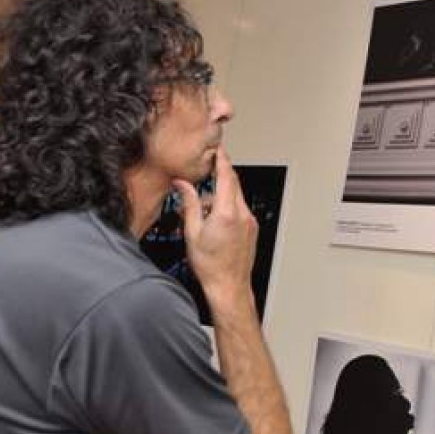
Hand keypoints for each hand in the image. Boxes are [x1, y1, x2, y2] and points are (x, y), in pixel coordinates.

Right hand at [173, 147, 257, 311]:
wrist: (229, 285)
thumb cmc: (210, 266)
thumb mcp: (192, 232)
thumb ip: (189, 204)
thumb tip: (182, 185)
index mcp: (227, 213)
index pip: (226, 176)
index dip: (221, 159)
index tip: (218, 148)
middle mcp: (242, 214)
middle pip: (233, 183)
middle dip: (220, 174)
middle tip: (208, 169)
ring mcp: (250, 221)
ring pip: (235, 196)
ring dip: (220, 195)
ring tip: (203, 213)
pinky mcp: (252, 228)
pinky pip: (239, 209)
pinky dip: (227, 206)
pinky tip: (214, 221)